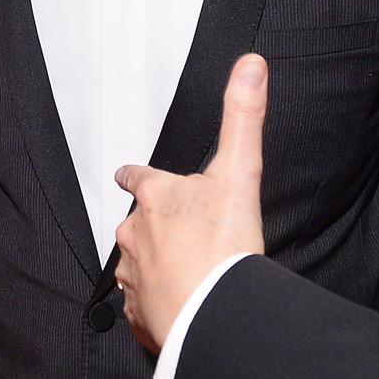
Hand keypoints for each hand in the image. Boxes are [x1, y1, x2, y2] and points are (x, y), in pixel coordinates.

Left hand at [115, 54, 269, 354]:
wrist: (213, 314)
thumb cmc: (223, 245)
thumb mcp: (240, 171)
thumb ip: (243, 116)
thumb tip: (250, 64)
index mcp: (156, 198)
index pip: (137, 178)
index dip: (135, 176)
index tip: (128, 174)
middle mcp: (135, 235)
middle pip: (137, 224)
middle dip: (154, 227)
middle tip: (184, 235)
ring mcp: (133, 277)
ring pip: (137, 265)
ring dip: (155, 267)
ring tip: (185, 272)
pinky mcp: (138, 315)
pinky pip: (143, 306)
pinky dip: (157, 304)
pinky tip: (180, 304)